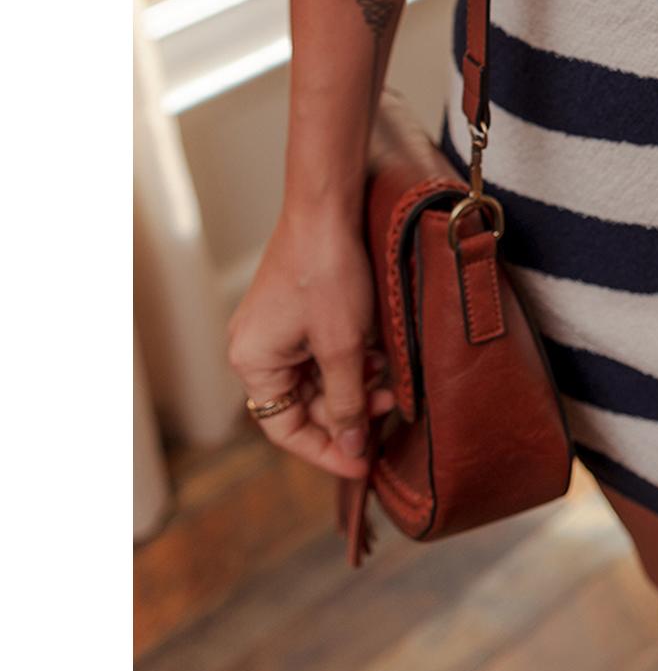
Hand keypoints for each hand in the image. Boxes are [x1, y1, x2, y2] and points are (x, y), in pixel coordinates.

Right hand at [225, 206, 396, 479]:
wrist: (328, 207)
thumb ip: (346, 401)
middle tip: (391, 412)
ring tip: (392, 384)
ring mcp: (275, 329)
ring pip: (317, 379)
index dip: (328, 450)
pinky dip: (351, 361)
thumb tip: (352, 447)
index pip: (287, 430)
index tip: (366, 463)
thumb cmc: (328, 272)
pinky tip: (381, 358)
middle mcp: (256, 349)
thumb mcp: (343, 346)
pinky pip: (322, 352)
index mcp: (253, 363)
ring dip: (355, 385)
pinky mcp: (297, 311)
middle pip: (303, 405)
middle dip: (349, 412)